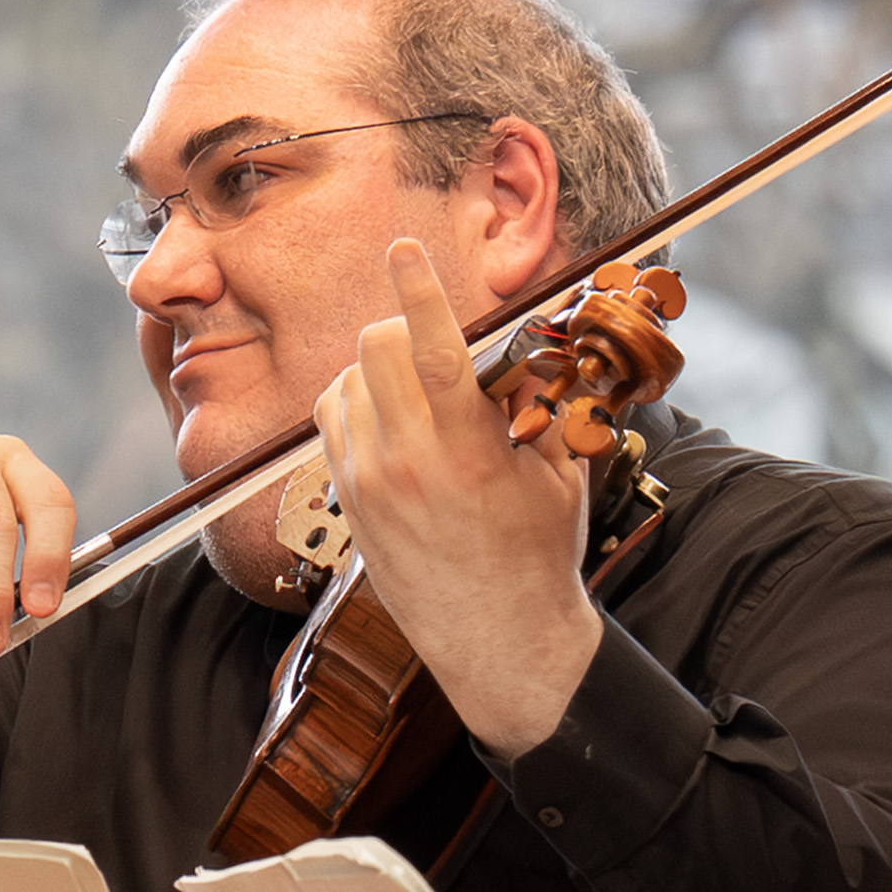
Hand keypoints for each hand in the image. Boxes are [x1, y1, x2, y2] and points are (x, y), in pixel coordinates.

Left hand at [317, 239, 600, 754]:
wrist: (500, 644)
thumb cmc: (539, 557)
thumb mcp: (558, 474)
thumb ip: (538, 404)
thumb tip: (525, 343)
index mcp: (470, 454)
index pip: (430, 352)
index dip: (418, 291)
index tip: (405, 247)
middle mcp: (408, 465)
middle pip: (377, 349)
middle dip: (403, 324)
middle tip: (432, 339)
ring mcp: (368, 484)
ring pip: (348, 379)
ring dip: (379, 363)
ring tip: (418, 387)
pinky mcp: (347, 501)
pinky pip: (334, 418)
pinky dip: (356, 398)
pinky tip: (389, 414)